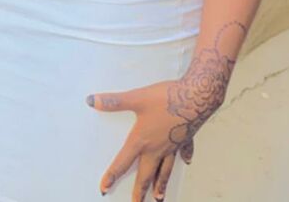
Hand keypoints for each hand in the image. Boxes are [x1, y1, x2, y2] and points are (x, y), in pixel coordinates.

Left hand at [86, 63, 226, 199]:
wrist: (196, 97)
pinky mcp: (185, 138)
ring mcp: (173, 145)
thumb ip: (113, 101)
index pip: (123, 161)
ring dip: (161, 182)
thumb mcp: (136, 98)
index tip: (104, 188)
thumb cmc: (167, 99)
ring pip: (165, 169)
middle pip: (146, 173)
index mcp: (142, 140)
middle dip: (140, 189)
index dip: (112, 175)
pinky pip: (184, 151)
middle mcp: (158, 147)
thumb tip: (92, 101)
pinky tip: (186, 161)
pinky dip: (184, 157)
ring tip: (158, 196)